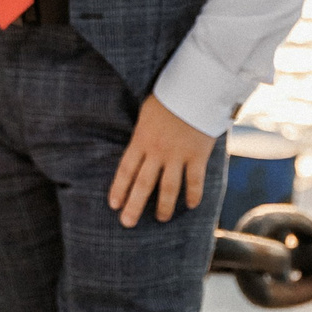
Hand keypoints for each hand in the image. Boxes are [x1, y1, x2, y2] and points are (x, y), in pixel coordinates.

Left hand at [108, 95, 216, 226]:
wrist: (194, 88)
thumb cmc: (168, 97)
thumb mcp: (146, 114)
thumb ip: (141, 134)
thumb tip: (136, 149)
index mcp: (140, 140)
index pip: (126, 170)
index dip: (118, 189)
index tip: (114, 205)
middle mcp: (157, 152)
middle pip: (142, 184)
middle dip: (134, 206)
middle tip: (127, 223)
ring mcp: (178, 155)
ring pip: (168, 188)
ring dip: (163, 207)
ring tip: (160, 219)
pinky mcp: (198, 156)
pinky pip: (195, 181)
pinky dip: (193, 195)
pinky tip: (190, 206)